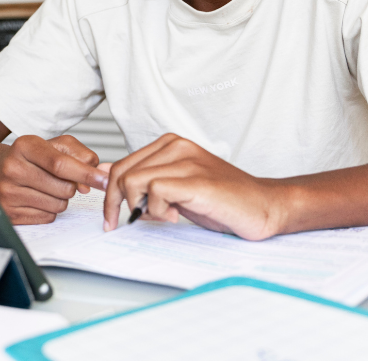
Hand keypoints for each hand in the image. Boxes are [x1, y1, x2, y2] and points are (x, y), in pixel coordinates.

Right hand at [0, 135, 108, 224]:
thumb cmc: (30, 157)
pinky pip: (46, 218)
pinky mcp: (8, 212)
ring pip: (58, 205)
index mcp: (24, 145)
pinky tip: (37, 198)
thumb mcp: (54, 145)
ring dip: (60, 199)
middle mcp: (12, 168)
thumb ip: (80, 155)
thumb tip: (94, 180)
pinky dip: (49, 210)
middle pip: (63, 188)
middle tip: (58, 178)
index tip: (105, 181)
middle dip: (71, 186)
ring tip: (45, 187)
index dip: (86, 174)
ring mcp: (7, 192)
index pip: (60, 164)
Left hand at [102, 133, 288, 239]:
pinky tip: (175, 217)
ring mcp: (187, 161)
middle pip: (122, 172)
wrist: (262, 206)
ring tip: (163, 217)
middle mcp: (176, 146)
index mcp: (169, 144)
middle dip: (118, 203)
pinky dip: (157, 211)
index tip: (113, 217)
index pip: (121, 165)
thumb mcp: (174, 188)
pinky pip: (155, 191)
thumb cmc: (220, 199)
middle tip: (132, 221)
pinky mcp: (197, 180)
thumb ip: (143, 179)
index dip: (111, 194)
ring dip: (140, 207)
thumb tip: (105, 174)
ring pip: (134, 181)